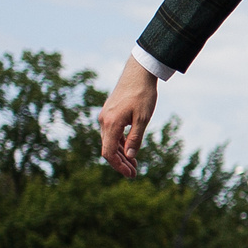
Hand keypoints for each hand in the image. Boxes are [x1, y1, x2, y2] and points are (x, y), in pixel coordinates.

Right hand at [98, 59, 158, 176]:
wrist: (139, 73)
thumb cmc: (143, 94)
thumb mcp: (143, 118)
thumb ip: (135, 138)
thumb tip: (129, 156)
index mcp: (111, 124)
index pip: (109, 152)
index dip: (119, 166)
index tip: (131, 174)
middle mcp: (104, 121)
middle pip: (108, 149)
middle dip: (121, 163)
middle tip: (134, 173)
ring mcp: (106, 116)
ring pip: (110, 141)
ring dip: (121, 154)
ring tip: (134, 164)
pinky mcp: (110, 113)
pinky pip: (112, 133)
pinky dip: (120, 142)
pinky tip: (129, 149)